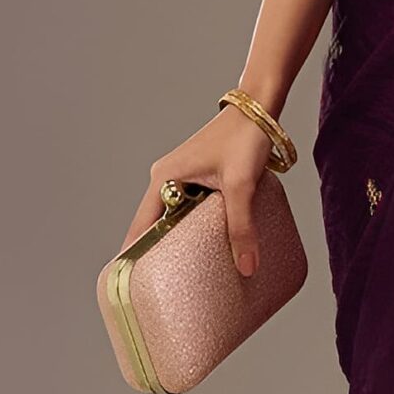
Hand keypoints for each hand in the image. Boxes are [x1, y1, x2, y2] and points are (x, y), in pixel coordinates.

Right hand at [119, 103, 279, 277]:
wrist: (261, 107)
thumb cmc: (244, 137)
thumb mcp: (241, 186)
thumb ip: (242, 226)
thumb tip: (246, 267)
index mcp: (164, 178)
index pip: (141, 225)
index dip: (135, 254)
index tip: (132, 283)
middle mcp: (167, 177)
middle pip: (155, 223)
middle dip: (158, 252)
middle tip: (162, 286)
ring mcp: (183, 176)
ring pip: (174, 216)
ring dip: (179, 239)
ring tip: (185, 273)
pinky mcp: (200, 176)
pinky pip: (190, 208)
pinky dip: (195, 226)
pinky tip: (208, 244)